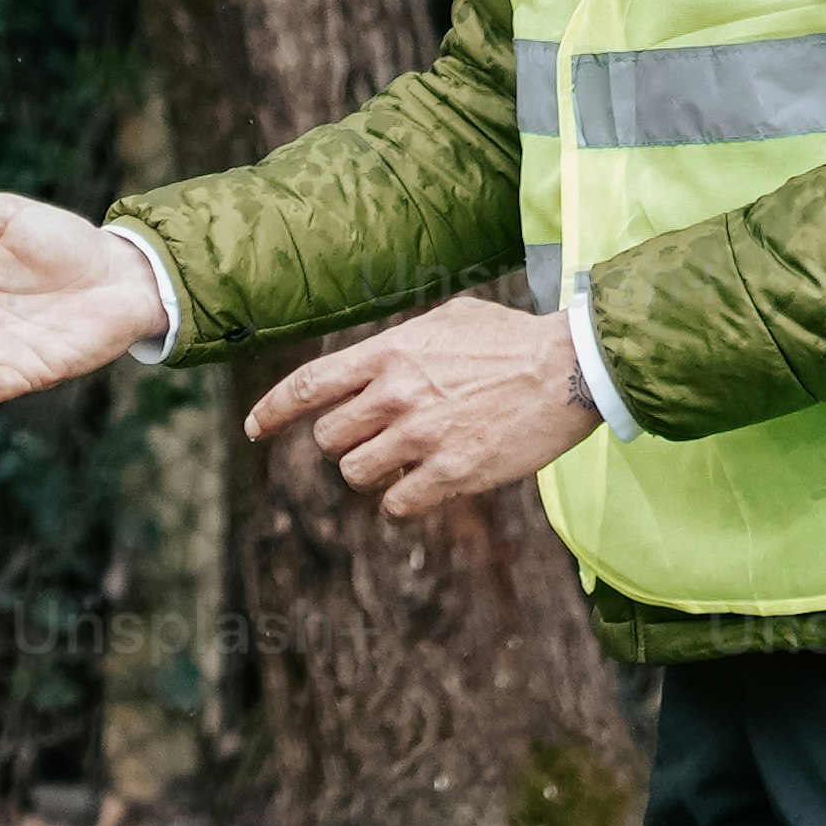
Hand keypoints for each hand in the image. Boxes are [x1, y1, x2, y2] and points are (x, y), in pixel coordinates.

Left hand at [245, 293, 604, 514]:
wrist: (572, 367)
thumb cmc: (511, 339)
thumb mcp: (446, 320)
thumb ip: (398, 345)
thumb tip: (368, 363)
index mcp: (388, 353)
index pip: (307, 385)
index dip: (272, 411)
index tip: (254, 430)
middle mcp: (395, 394)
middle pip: (328, 438)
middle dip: (347, 442)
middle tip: (380, 437)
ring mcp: (421, 435)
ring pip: (356, 473)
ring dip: (374, 472)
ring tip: (407, 459)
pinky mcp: (451, 471)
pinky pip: (397, 504)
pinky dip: (404, 502)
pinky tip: (426, 485)